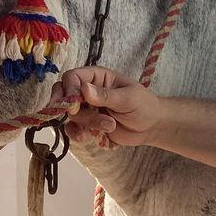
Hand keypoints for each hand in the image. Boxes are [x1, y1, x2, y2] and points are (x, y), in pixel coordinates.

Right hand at [47, 67, 163, 148]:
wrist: (151, 127)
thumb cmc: (143, 106)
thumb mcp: (128, 98)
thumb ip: (105, 95)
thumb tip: (84, 88)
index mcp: (98, 78)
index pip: (73, 77)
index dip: (69, 89)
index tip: (73, 104)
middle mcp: (88, 92)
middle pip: (65, 95)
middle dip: (70, 108)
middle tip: (76, 114)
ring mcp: (87, 109)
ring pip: (70, 115)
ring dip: (85, 123)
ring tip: (108, 127)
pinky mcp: (88, 125)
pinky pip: (73, 129)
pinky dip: (77, 134)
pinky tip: (87, 137)